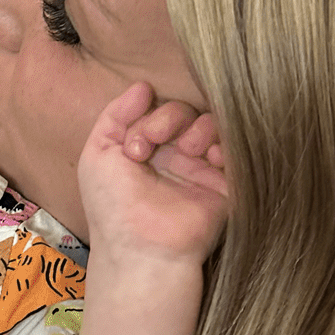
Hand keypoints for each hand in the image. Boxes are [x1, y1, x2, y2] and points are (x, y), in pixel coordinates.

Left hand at [77, 82, 228, 265]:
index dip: (147, 116)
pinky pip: (235, 149)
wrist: (140, 249)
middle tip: (154, 145)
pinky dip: (225, 144)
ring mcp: (200, 169)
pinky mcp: (225, 185)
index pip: (156, 109)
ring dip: (198, 128)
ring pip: (211, 124)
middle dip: (169, 118)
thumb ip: (115, 115)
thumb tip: (144, 86)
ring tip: (187, 151)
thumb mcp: (98, 154)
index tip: (134, 147)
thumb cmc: (113, 207)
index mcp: (146, 149)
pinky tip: (209, 156)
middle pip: (184, 111)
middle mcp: (174, 156)